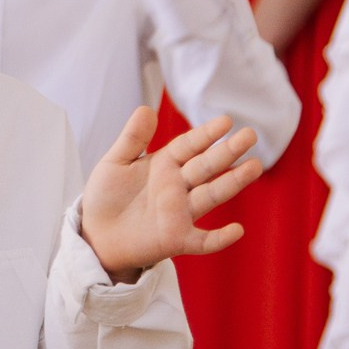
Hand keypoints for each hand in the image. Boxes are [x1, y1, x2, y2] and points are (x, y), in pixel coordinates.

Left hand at [79, 109, 263, 281]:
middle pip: (206, 166)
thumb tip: (146, 108)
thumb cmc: (106, 197)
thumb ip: (132, 138)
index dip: (206, 134)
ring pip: (210, 195)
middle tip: (250, 135)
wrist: (94, 234)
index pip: (190, 145)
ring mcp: (180, 213)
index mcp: (165, 164)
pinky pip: (203, 240)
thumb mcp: (115, 162)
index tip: (226, 121)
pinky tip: (237, 231)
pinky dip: (219, 238)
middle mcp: (177, 187)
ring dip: (232, 183)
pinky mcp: (177, 239)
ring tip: (254, 167)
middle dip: (227, 152)